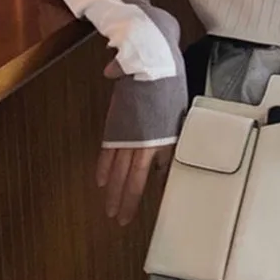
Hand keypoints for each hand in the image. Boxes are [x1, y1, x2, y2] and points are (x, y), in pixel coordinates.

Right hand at [96, 58, 174, 225]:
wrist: (152, 60)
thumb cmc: (170, 83)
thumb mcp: (178, 113)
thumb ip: (171, 138)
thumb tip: (164, 164)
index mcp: (163, 139)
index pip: (156, 174)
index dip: (150, 191)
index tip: (149, 206)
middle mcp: (143, 141)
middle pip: (132, 178)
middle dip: (126, 200)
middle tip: (120, 219)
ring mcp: (127, 133)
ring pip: (117, 169)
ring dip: (113, 191)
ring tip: (109, 209)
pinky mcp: (116, 123)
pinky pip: (107, 150)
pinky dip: (103, 167)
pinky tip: (100, 182)